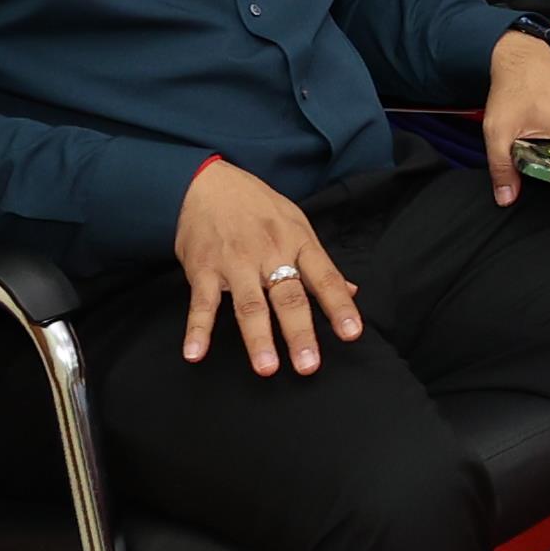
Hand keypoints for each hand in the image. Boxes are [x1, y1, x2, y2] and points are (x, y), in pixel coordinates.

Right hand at [175, 160, 359, 376]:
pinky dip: (197, 329)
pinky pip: (202, 303)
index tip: (352, 333)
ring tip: (266, 368)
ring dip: (257, 338)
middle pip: (289, 297)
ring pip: (249, 305)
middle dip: (299, 333)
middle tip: (308, 365)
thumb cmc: (256, 205)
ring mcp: (235, 262)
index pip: (325, 278)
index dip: (340, 306)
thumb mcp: (296, 224)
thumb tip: (353, 291)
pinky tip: (196, 353)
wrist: (207, 182)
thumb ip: (320, 263)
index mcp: (298, 242)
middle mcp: (270, 253)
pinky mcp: (204, 269)